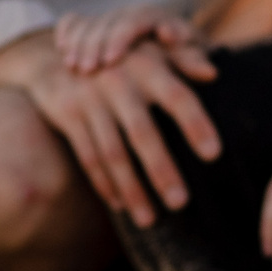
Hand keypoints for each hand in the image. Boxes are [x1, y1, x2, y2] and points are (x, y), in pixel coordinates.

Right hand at [0, 29, 220, 228]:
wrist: (57, 51)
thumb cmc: (122, 57)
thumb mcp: (151, 50)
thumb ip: (183, 60)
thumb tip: (213, 73)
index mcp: (147, 66)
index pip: (177, 96)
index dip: (195, 123)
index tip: (214, 155)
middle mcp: (118, 82)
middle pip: (142, 132)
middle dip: (161, 170)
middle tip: (180, 203)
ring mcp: (90, 100)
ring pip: (112, 152)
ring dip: (131, 189)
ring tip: (149, 220)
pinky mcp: (68, 115)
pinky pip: (88, 156)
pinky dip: (104, 183)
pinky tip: (120, 205)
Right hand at [55, 4, 201, 73]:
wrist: (158, 46)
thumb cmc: (176, 57)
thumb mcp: (185, 58)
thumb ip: (192, 62)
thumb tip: (210, 72)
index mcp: (154, 17)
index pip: (137, 20)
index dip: (123, 38)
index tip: (113, 59)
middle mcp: (128, 14)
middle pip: (109, 22)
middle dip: (98, 44)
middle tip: (91, 69)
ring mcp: (107, 19)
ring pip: (89, 24)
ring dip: (81, 44)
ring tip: (75, 68)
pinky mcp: (88, 26)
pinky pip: (72, 22)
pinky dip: (66, 33)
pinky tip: (62, 50)